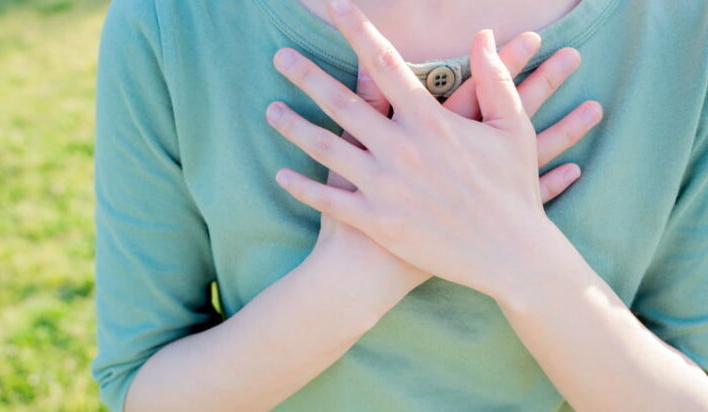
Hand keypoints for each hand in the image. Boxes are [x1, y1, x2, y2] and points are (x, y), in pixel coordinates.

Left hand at [267, 0, 601, 298]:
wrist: (509, 256)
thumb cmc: (514, 190)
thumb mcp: (514, 130)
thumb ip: (496, 80)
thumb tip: (484, 37)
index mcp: (431, 122)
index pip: (384, 64)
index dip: (358, 31)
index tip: (336, 8)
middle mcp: (401, 149)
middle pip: (342, 103)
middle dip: (307, 76)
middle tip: (281, 56)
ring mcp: (385, 187)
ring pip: (327, 149)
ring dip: (295, 127)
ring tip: (271, 110)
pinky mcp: (378, 221)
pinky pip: (330, 201)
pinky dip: (303, 187)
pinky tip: (281, 174)